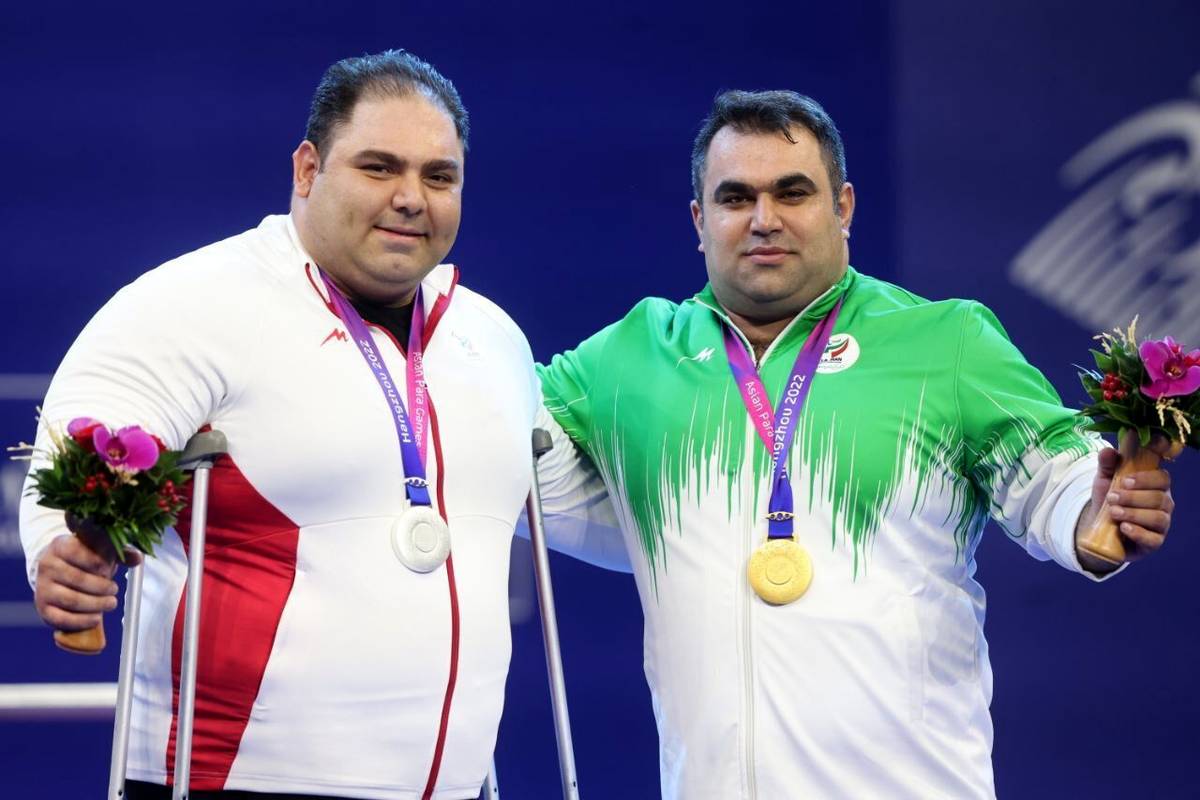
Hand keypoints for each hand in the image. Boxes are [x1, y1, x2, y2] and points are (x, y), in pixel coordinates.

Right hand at [33, 518, 142, 631]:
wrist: (57, 575)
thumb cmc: (85, 560)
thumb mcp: (100, 550)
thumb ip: (120, 553)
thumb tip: (137, 558)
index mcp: (60, 545)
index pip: (79, 551)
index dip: (99, 562)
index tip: (110, 569)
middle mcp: (47, 565)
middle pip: (78, 579)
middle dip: (102, 587)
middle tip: (114, 590)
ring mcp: (43, 588)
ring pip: (72, 600)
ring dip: (96, 604)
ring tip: (111, 603)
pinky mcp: (43, 608)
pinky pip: (62, 619)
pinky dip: (82, 621)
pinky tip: (97, 618)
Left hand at [1075, 439, 1174, 572]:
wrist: (1099, 527)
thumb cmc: (1109, 499)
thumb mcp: (1104, 479)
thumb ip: (1107, 464)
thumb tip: (1108, 450)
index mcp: (1155, 485)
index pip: (1163, 478)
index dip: (1146, 478)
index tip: (1125, 480)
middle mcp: (1163, 503)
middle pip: (1159, 498)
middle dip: (1133, 497)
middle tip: (1112, 497)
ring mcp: (1161, 524)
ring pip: (1158, 517)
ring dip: (1134, 514)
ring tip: (1113, 512)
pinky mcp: (1154, 542)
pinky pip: (1153, 539)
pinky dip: (1138, 533)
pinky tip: (1124, 528)